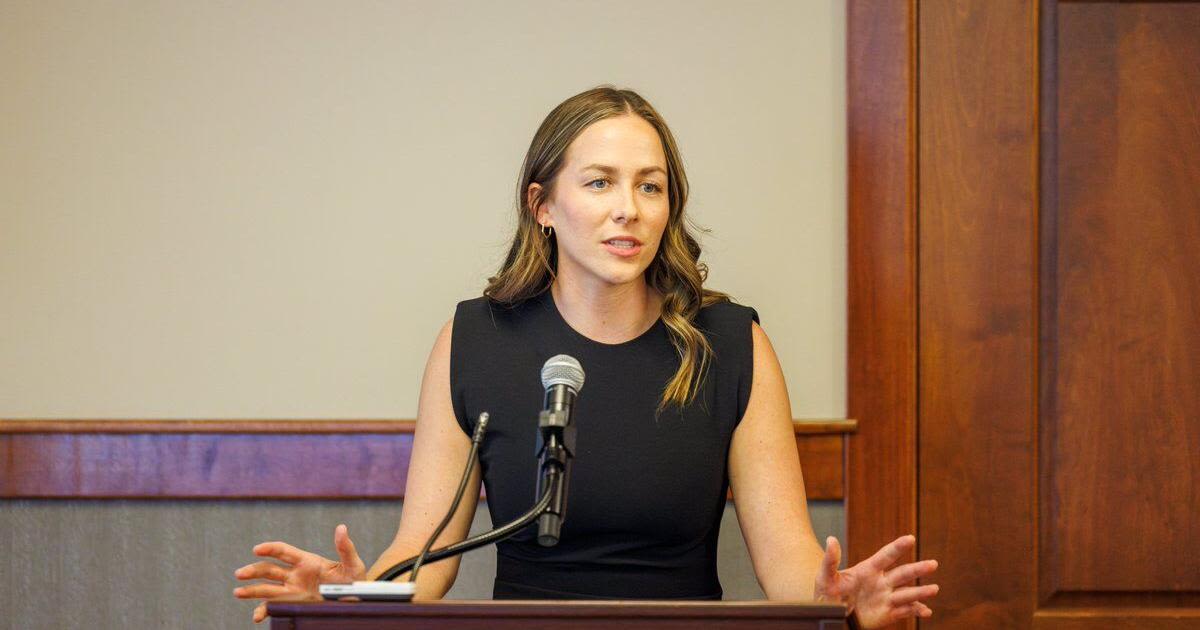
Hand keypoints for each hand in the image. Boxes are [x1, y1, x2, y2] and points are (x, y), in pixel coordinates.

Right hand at [233, 523, 366, 623]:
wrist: (356, 601)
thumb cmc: (355, 581)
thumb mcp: (353, 565)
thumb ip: (346, 548)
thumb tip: (341, 528)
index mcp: (307, 561)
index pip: (283, 551)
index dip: (269, 548)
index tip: (257, 549)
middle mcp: (296, 575)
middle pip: (269, 570)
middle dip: (253, 571)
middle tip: (240, 574)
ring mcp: (293, 591)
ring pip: (267, 589)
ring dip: (251, 591)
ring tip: (237, 592)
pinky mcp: (294, 605)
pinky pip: (274, 607)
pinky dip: (263, 611)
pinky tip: (257, 616)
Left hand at [813, 534, 938, 627]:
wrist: (831, 615)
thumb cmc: (826, 594)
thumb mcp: (824, 576)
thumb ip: (830, 559)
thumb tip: (831, 539)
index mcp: (868, 569)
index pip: (886, 556)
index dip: (898, 547)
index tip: (910, 538)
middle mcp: (881, 582)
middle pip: (903, 574)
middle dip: (918, 569)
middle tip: (933, 564)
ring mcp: (886, 598)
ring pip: (907, 593)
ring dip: (920, 591)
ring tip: (934, 589)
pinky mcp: (888, 614)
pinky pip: (905, 611)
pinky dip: (916, 611)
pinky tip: (926, 611)